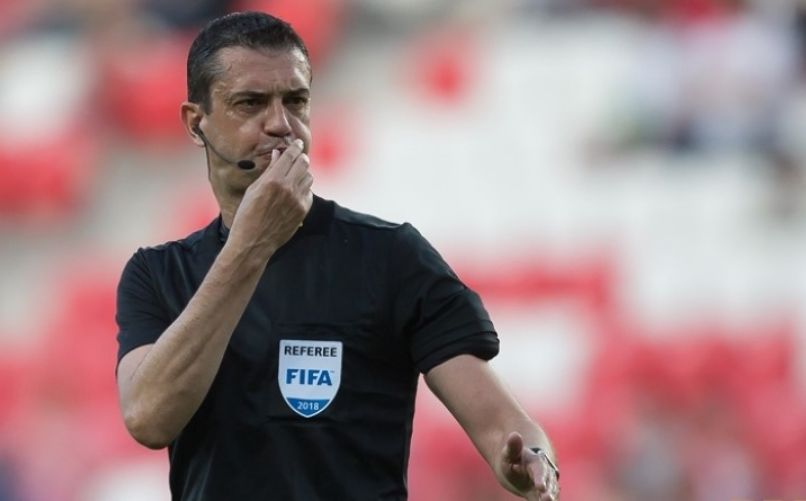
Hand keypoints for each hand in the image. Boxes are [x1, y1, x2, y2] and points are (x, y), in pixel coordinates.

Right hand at [228, 138, 313, 257]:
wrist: (254, 242)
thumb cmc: (247, 214)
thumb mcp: (253, 189)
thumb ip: (269, 170)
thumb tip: (278, 154)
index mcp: (273, 180)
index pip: (290, 155)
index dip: (295, 146)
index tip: (298, 143)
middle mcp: (288, 188)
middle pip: (303, 163)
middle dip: (301, 157)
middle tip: (298, 156)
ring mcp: (298, 199)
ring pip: (309, 177)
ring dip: (303, 173)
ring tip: (294, 175)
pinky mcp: (303, 210)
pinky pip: (309, 192)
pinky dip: (304, 189)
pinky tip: (294, 192)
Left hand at [500, 432, 559, 500]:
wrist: (522, 463)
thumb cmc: (514, 458)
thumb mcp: (509, 453)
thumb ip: (512, 447)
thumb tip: (515, 435)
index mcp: (537, 462)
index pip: (540, 470)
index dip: (540, 478)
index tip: (540, 487)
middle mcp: (546, 473)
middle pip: (550, 482)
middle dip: (549, 491)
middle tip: (547, 498)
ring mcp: (548, 483)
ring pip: (552, 491)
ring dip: (551, 497)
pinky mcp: (546, 492)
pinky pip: (549, 497)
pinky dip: (550, 500)